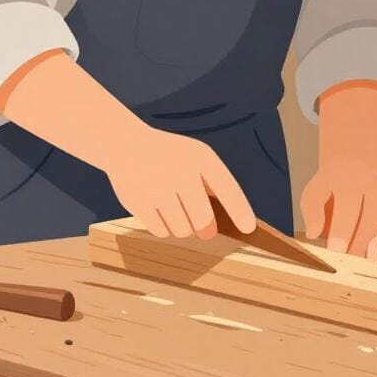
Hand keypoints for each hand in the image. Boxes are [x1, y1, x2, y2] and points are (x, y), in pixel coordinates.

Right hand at [106, 127, 255, 239]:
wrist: (127, 145)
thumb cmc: (171, 156)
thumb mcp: (196, 157)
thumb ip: (214, 184)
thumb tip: (235, 220)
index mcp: (201, 158)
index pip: (227, 189)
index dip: (239, 211)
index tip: (249, 228)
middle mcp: (180, 171)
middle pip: (203, 221)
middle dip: (207, 229)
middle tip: (206, 230)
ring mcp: (157, 187)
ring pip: (182, 231)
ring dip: (184, 229)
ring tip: (179, 214)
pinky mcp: (137, 202)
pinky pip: (161, 231)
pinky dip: (165, 228)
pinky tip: (161, 212)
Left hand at [300, 162, 376, 254]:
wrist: (350, 171)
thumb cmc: (328, 189)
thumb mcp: (313, 195)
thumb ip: (311, 213)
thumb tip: (313, 233)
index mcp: (346, 179)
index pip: (347, 207)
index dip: (342, 231)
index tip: (336, 251)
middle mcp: (370, 182)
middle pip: (369, 220)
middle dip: (357, 244)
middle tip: (346, 264)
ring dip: (370, 247)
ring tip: (356, 261)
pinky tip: (370, 252)